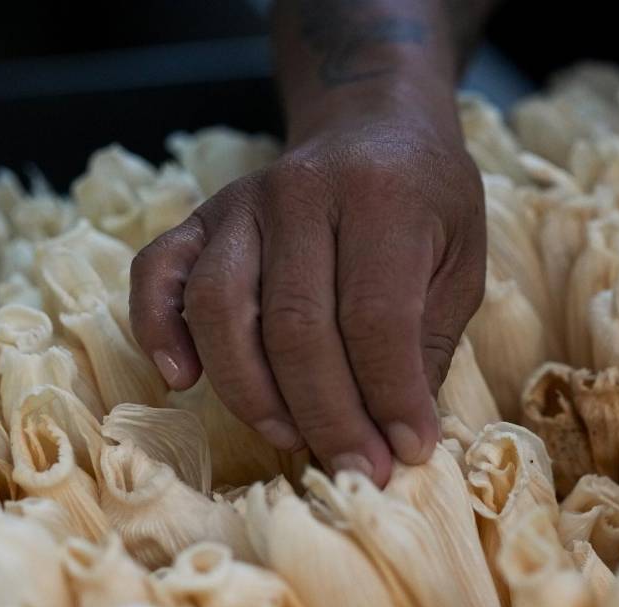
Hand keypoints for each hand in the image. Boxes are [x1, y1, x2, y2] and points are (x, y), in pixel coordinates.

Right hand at [129, 118, 484, 485]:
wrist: (374, 125)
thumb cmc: (426, 200)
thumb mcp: (461, 260)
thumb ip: (428, 341)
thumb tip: (399, 433)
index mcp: (381, 197)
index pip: (374, 319)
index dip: (388, 398)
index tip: (406, 452)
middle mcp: (301, 193)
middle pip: (296, 327)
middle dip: (326, 415)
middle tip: (354, 469)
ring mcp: (240, 204)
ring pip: (221, 311)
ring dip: (251, 392)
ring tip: (289, 438)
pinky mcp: (200, 218)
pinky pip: (157, 273)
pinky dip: (157, 328)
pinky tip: (181, 378)